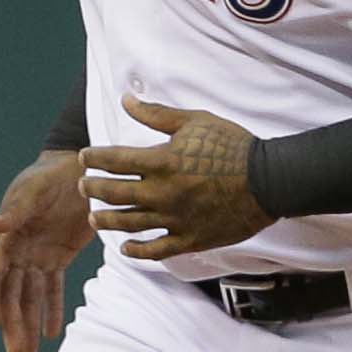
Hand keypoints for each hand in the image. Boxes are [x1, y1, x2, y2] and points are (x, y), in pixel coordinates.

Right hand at [0, 150, 91, 351]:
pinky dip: (50, 310)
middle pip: (9, 294)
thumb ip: (12, 212)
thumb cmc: (49, 176)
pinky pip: (51, 289)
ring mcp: (35, 255)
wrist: (78, 168)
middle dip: (12, 324)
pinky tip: (51, 333)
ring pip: (28, 298)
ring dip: (27, 325)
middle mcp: (16, 250)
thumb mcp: (31, 191)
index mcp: (4, 236)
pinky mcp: (57, 257)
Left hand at [81, 100, 269, 262]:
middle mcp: (162, 193)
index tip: (84, 157)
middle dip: (93, 188)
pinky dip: (137, 251)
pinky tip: (125, 248)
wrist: (269, 180)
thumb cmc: (233, 145)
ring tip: (94, 218)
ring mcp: (175, 219)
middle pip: (114, 193)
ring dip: (106, 221)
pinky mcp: (190, 239)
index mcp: (161, 161)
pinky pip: (155, 250)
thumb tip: (125, 100)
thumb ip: (156, 114)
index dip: (93, 158)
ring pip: (128, 224)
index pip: (114, 160)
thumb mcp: (194, 120)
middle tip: (83, 186)